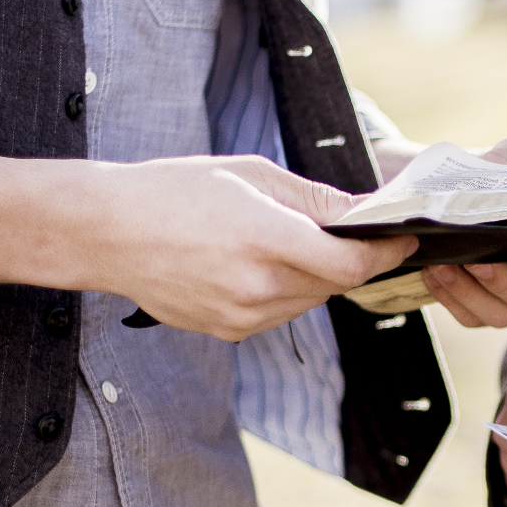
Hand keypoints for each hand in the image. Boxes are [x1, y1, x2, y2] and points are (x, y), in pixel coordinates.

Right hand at [0, 143, 414, 342]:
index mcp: (266, 242)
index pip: (352, 266)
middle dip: (348, 258)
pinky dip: (283, 289)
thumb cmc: (172, 190)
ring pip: (308, 302)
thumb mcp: (251, 175)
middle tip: (348, 228)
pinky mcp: (226, 332)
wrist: (103, 232)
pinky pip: (277, 313)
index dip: (386, 252)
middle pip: (334, 285)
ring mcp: (240, 318)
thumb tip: (367, 213)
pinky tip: (254, 260)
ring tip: (287, 239)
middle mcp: (257, 289)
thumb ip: (315, 200)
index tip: (404, 236)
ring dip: (315, 276)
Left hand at [424, 138, 506, 327]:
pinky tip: (431, 272)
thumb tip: (496, 170)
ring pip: (500, 315)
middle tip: (478, 260)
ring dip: (470, 292)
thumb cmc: (506, 180)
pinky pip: (470, 316)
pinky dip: (449, 297)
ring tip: (445, 264)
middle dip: (502, 283)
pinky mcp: (485, 312)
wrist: (472, 194)